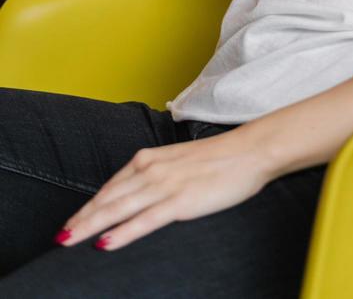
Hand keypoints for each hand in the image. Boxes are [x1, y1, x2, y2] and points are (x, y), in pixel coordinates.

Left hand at [56, 130, 274, 251]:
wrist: (249, 151)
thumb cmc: (220, 157)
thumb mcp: (180, 161)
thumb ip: (159, 174)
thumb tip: (142, 192)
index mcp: (151, 158)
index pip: (111, 186)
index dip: (89, 205)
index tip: (73, 220)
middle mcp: (152, 169)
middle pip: (108, 199)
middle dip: (82, 218)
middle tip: (60, 236)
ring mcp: (165, 185)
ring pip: (119, 209)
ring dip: (91, 226)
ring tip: (70, 240)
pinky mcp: (180, 202)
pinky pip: (145, 220)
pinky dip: (122, 233)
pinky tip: (105, 244)